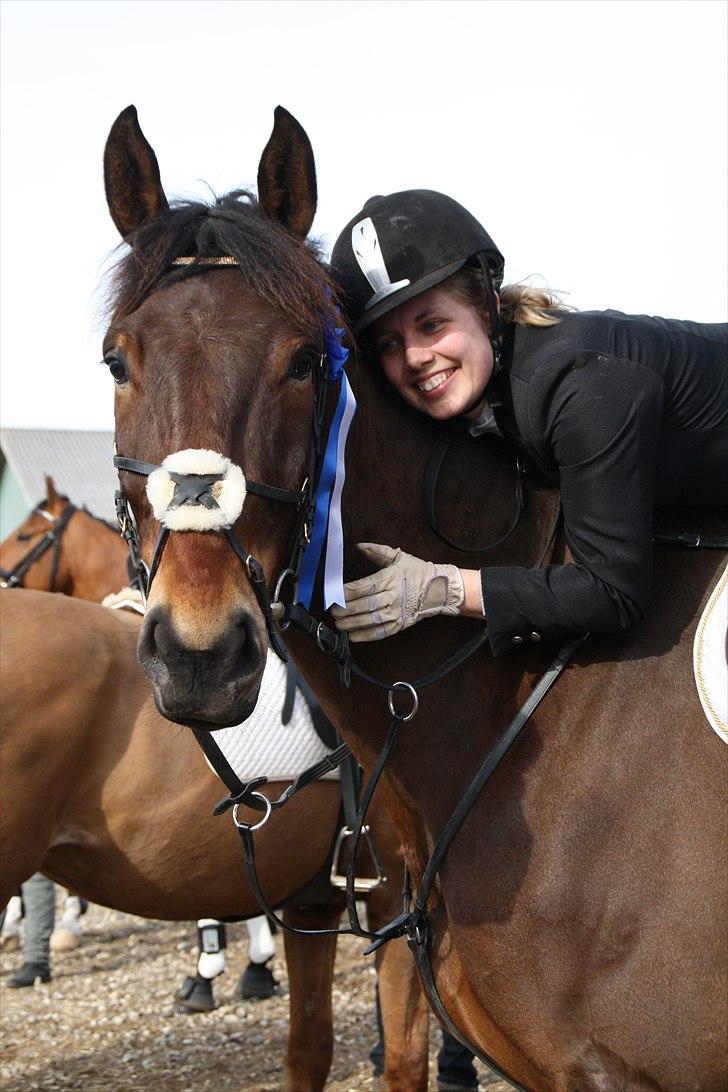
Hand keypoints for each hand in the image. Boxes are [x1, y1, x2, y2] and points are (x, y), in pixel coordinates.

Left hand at [330, 543, 464, 641]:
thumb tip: (359, 545)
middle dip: (346, 609)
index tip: (335, 594)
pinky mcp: (400, 624)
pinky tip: (353, 636)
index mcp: (390, 578)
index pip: (365, 586)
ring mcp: (397, 612)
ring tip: (339, 624)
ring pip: (371, 620)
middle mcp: (393, 596)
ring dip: (353, 623)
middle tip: (333, 611)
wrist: (440, 589)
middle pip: (366, 604)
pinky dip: (366, 636)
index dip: (347, 592)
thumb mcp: (399, 557)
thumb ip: (377, 551)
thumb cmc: (417, 571)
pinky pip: (381, 632)